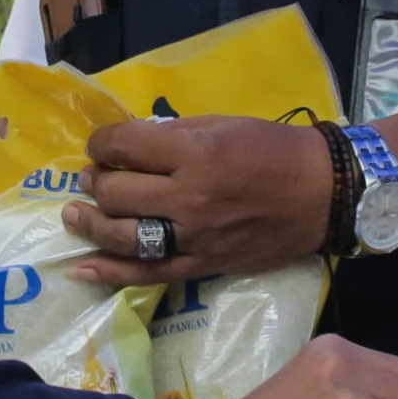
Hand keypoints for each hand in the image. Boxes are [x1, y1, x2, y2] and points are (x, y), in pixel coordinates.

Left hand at [62, 115, 331, 286]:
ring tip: (75, 214)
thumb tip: (129, 142)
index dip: (101, 143)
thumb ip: (173, 134)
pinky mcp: (203, 265)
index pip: (124, 147)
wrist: (323, 194)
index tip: (100, 145)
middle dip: (96, 182)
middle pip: (117, 192)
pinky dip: (111, 273)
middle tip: (93, 178)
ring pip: (123, 236)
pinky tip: (84, 268)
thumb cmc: (274, 150)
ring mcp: (194, 237)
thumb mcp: (223, 124)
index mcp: (195, 153)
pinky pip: (148, 274)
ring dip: (90, 224)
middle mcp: (189, 197)